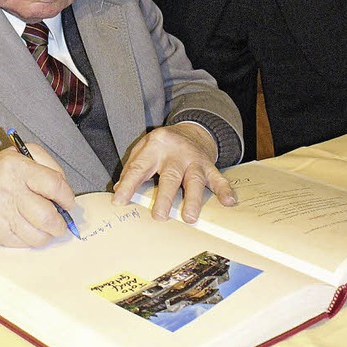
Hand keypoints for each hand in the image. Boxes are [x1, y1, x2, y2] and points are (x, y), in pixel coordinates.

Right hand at [0, 143, 76, 247]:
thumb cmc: (4, 171)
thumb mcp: (27, 154)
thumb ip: (51, 168)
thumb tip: (66, 195)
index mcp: (17, 167)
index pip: (54, 186)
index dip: (67, 197)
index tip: (69, 202)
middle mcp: (6, 190)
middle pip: (46, 217)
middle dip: (60, 223)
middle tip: (61, 221)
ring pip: (37, 236)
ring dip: (47, 233)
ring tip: (45, 225)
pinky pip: (24, 244)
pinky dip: (31, 238)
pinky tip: (27, 227)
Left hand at [112, 122, 235, 223]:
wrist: (191, 130)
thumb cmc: (163, 145)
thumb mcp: (144, 148)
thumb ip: (132, 167)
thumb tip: (118, 190)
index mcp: (155, 147)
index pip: (139, 168)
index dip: (128, 185)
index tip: (119, 201)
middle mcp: (175, 153)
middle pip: (170, 176)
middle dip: (165, 197)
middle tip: (160, 216)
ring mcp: (194, 159)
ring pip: (194, 180)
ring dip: (192, 199)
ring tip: (189, 217)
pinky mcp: (208, 165)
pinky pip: (218, 177)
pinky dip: (224, 189)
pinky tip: (228, 202)